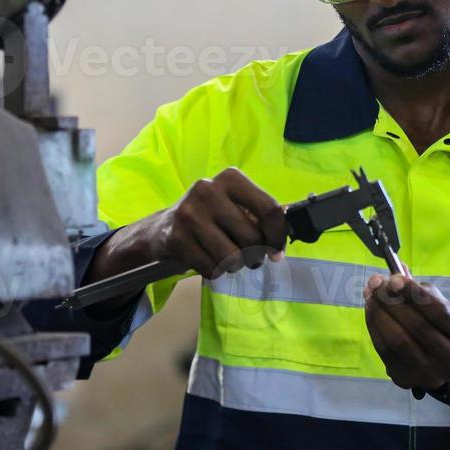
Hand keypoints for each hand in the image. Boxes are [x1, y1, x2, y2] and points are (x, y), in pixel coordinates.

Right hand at [91, 168, 286, 281]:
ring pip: (233, 257)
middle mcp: (208, 189)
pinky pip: (212, 268)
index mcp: (230, 178)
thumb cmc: (210, 218)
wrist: (162, 228)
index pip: (269, 209)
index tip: (276, 252)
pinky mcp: (177, 237)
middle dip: (255, 255)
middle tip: (249, 257)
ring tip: (228, 259)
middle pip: (252, 237)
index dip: (278, 236)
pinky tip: (207, 260)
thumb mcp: (234, 205)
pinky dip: (215, 271)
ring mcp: (190, 213)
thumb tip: (288, 233)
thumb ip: (260, 215)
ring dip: (235, 266)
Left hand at [363, 274, 449, 391]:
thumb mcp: (443, 307)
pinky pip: (385, 351)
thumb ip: (421, 290)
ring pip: (398, 340)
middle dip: (392, 301)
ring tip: (370, 296)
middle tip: (376, 284)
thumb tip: (397, 270)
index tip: (394, 279)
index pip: (439, 312)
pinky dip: (375, 328)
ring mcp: (429, 374)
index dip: (414, 294)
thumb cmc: (444, 328)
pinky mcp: (407, 379)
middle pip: (417, 326)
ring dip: (379, 314)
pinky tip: (371, 312)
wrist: (444, 364)